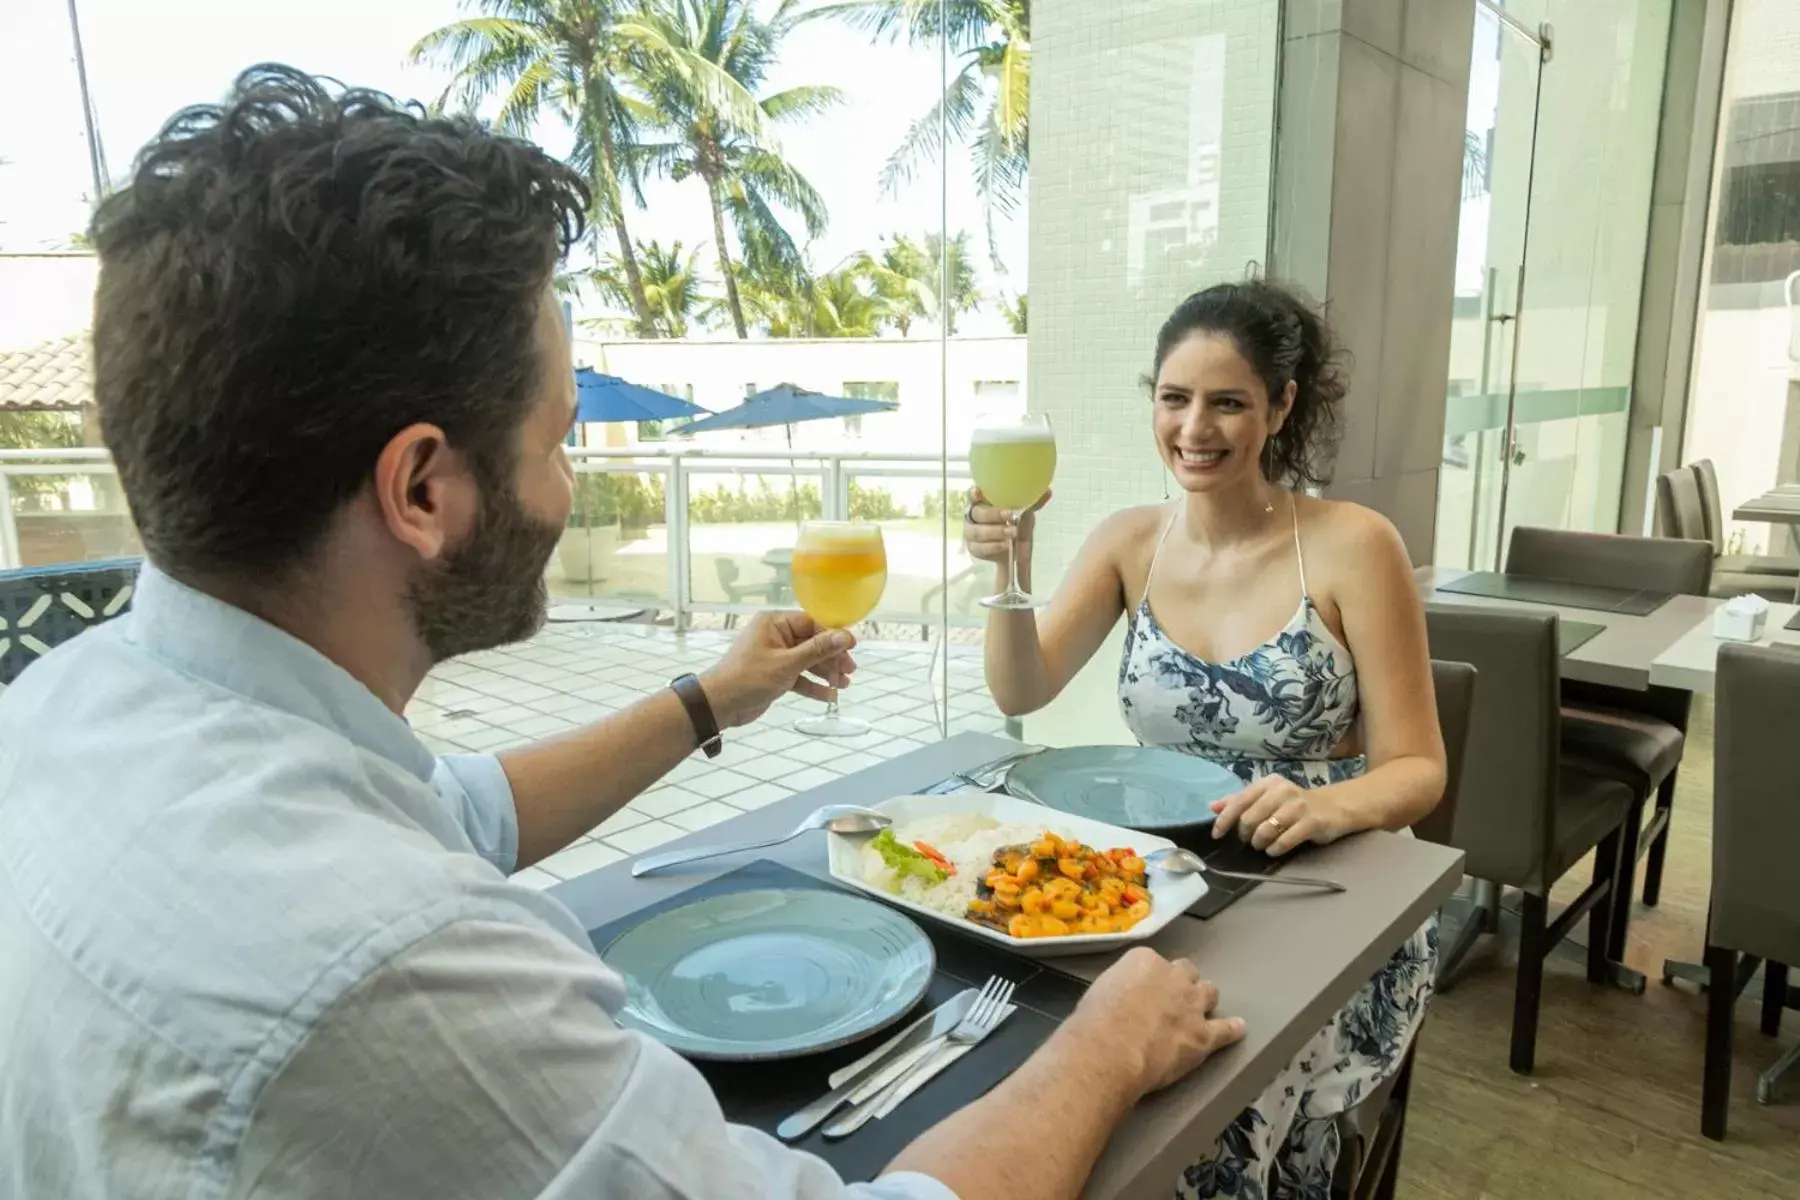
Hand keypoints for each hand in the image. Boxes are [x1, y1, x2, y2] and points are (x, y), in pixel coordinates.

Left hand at [699, 612, 856, 728]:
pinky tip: (829, 696)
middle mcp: (776, 636)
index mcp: (775, 623)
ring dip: (825, 673)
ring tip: (844, 685)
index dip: (833, 635)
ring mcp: (775, 656)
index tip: (853, 647)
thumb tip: (846, 636)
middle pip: (812, 643)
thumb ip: (818, 650)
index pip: (812, 623)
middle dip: (831, 658)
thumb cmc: (749, 678)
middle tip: (850, 670)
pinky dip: (812, 685)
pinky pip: (799, 676)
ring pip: (807, 661)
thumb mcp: (787, 663)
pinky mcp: (775, 675)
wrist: (719, 705)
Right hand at [962, 486, 1050, 569]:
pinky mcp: (974, 548)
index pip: (972, 494)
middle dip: (994, 514)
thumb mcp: (1025, 514)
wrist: (1011, 550)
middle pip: (977, 513)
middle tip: (1010, 515)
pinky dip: (994, 547)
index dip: (973, 493)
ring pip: (977, 532)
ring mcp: (971, 533)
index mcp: (983, 502)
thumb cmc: (1014, 524)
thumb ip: (1033, 503)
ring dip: (996, 532)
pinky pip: (980, 548)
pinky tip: (1005, 545)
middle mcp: (973, 516)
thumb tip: (1047, 492)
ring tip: (1012, 532)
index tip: (979, 492)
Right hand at [1063, 947, 1244, 1096]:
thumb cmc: (1094, 1021)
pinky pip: (1225, 1029)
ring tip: (1200, 1009)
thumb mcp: (1100, 991)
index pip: (1153, 962)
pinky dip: (1232, 1029)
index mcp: (1144, 961)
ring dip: (1204, 999)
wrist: (1111, 1048)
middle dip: (1181, 982)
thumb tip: (1121, 1002)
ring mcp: (1192, 1005)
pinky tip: (1238, 1028)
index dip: (1150, 979)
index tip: (1143, 991)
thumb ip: (1118, 990)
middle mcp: (1172, 977)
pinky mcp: (1203, 1035)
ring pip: (1209, 992)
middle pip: (1186, 972)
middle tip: (1171, 998)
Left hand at [1210, 776, 1353, 855]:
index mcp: (1268, 783)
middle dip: (1244, 834)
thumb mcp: (1267, 797)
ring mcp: (1298, 806)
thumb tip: (1213, 806)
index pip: (1239, 801)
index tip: (1217, 835)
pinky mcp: (1312, 822)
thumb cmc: (1294, 804)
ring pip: (1266, 830)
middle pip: (1249, 818)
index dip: (1224, 820)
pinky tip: (1273, 850)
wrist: (1334, 807)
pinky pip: (1285, 840)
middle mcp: (1282, 791)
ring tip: (1262, 845)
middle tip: (1249, 840)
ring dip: (1259, 842)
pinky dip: (1275, 849)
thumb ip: (1240, 801)